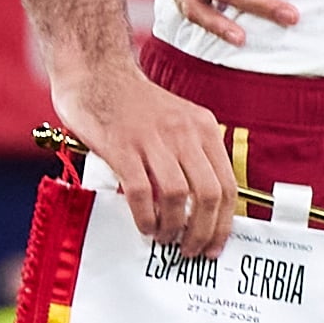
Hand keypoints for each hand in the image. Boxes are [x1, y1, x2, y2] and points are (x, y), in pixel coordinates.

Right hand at [52, 53, 238, 254]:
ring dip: (174, 226)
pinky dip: (146, 215)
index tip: (216, 244)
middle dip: (204, 231)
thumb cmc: (134, 104)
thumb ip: (192, 156)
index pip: (228, 185)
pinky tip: (145, 225)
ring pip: (179, 195)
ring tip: (165, 239)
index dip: (225, 221)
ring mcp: (153, 138)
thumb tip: (202, 208)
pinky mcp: (121, 145)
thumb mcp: (178, 122)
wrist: (95, 72)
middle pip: (209, 194)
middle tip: (192, 250)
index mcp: (204, 128)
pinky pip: (141, 190)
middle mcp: (184, 132)